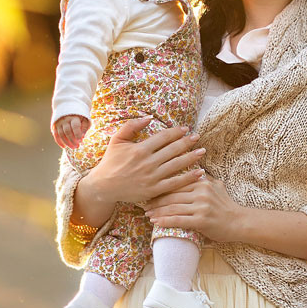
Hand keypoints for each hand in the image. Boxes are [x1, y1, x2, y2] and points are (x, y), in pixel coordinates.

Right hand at [52, 114, 89, 148]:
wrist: (68, 107)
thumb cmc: (79, 116)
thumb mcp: (84, 119)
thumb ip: (84, 127)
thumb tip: (82, 137)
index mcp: (74, 117)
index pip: (75, 126)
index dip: (77, 134)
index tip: (80, 141)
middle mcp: (65, 119)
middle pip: (67, 131)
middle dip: (72, 140)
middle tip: (77, 146)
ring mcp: (59, 122)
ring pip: (61, 134)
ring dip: (66, 142)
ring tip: (73, 147)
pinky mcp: (54, 126)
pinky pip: (55, 135)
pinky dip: (59, 142)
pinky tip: (64, 147)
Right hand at [77, 117, 206, 210]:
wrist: (103, 186)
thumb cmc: (111, 161)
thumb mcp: (117, 140)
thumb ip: (131, 126)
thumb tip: (149, 117)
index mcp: (140, 149)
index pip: (163, 137)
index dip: (176, 132)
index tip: (186, 129)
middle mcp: (148, 162)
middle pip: (173, 150)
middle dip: (187, 142)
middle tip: (198, 137)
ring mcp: (152, 177)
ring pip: (177, 165)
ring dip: (191, 157)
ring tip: (202, 151)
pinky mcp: (154, 190)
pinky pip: (175, 183)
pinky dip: (188, 178)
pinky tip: (199, 173)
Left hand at [144, 175, 245, 243]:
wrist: (239, 222)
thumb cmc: (226, 205)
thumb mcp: (216, 186)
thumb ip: (204, 178)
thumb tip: (192, 167)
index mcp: (202, 182)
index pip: (176, 184)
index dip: (161, 188)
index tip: (150, 191)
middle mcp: (201, 192)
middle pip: (172, 195)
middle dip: (156, 200)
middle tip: (143, 204)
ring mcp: (201, 206)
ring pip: (173, 207)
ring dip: (157, 211)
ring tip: (147, 214)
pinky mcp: (202, 220)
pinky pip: (179, 220)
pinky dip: (165, 221)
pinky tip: (156, 222)